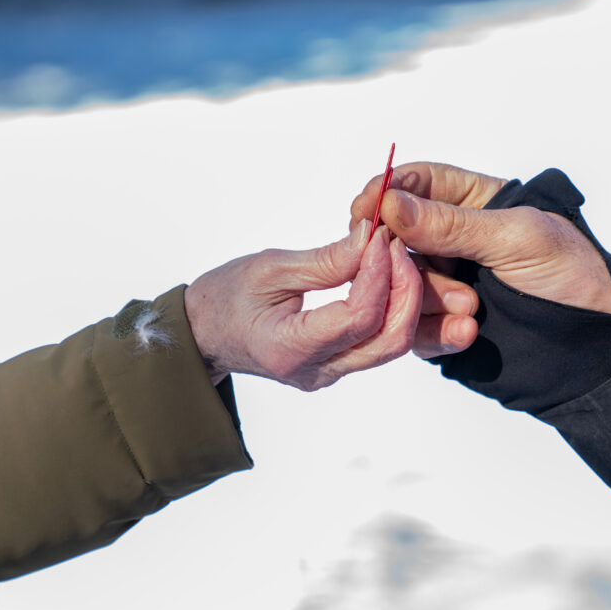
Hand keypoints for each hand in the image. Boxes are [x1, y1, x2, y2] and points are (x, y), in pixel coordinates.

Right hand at [184, 221, 421, 390]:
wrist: (204, 333)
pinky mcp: (338, 365)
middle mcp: (317, 371)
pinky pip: (378, 341)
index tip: (378, 236)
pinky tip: (383, 274)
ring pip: (391, 344)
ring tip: (392, 255)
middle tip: (396, 245)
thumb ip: (326, 260)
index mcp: (291, 350)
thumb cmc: (226, 298)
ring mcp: (330, 373)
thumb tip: (370, 240)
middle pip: (389, 340)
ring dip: (403, 298)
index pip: (359, 317)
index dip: (378, 274)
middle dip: (405, 290)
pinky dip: (390, 306)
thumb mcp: (270, 268)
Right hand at [350, 162, 610, 357]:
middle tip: (407, 269)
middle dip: (401, 255)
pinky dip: (433, 332)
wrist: (597, 348)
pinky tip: (466, 333)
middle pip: (397, 235)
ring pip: (399, 283)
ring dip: (427, 297)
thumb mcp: (518, 239)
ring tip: (470, 308)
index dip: (387, 191)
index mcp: (475, 202)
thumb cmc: (573, 276)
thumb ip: (452, 224)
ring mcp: (445, 283)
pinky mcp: (442, 325)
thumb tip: (391, 203)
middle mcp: (453, 240)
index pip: (417, 183)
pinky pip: (413, 327)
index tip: (366, 209)